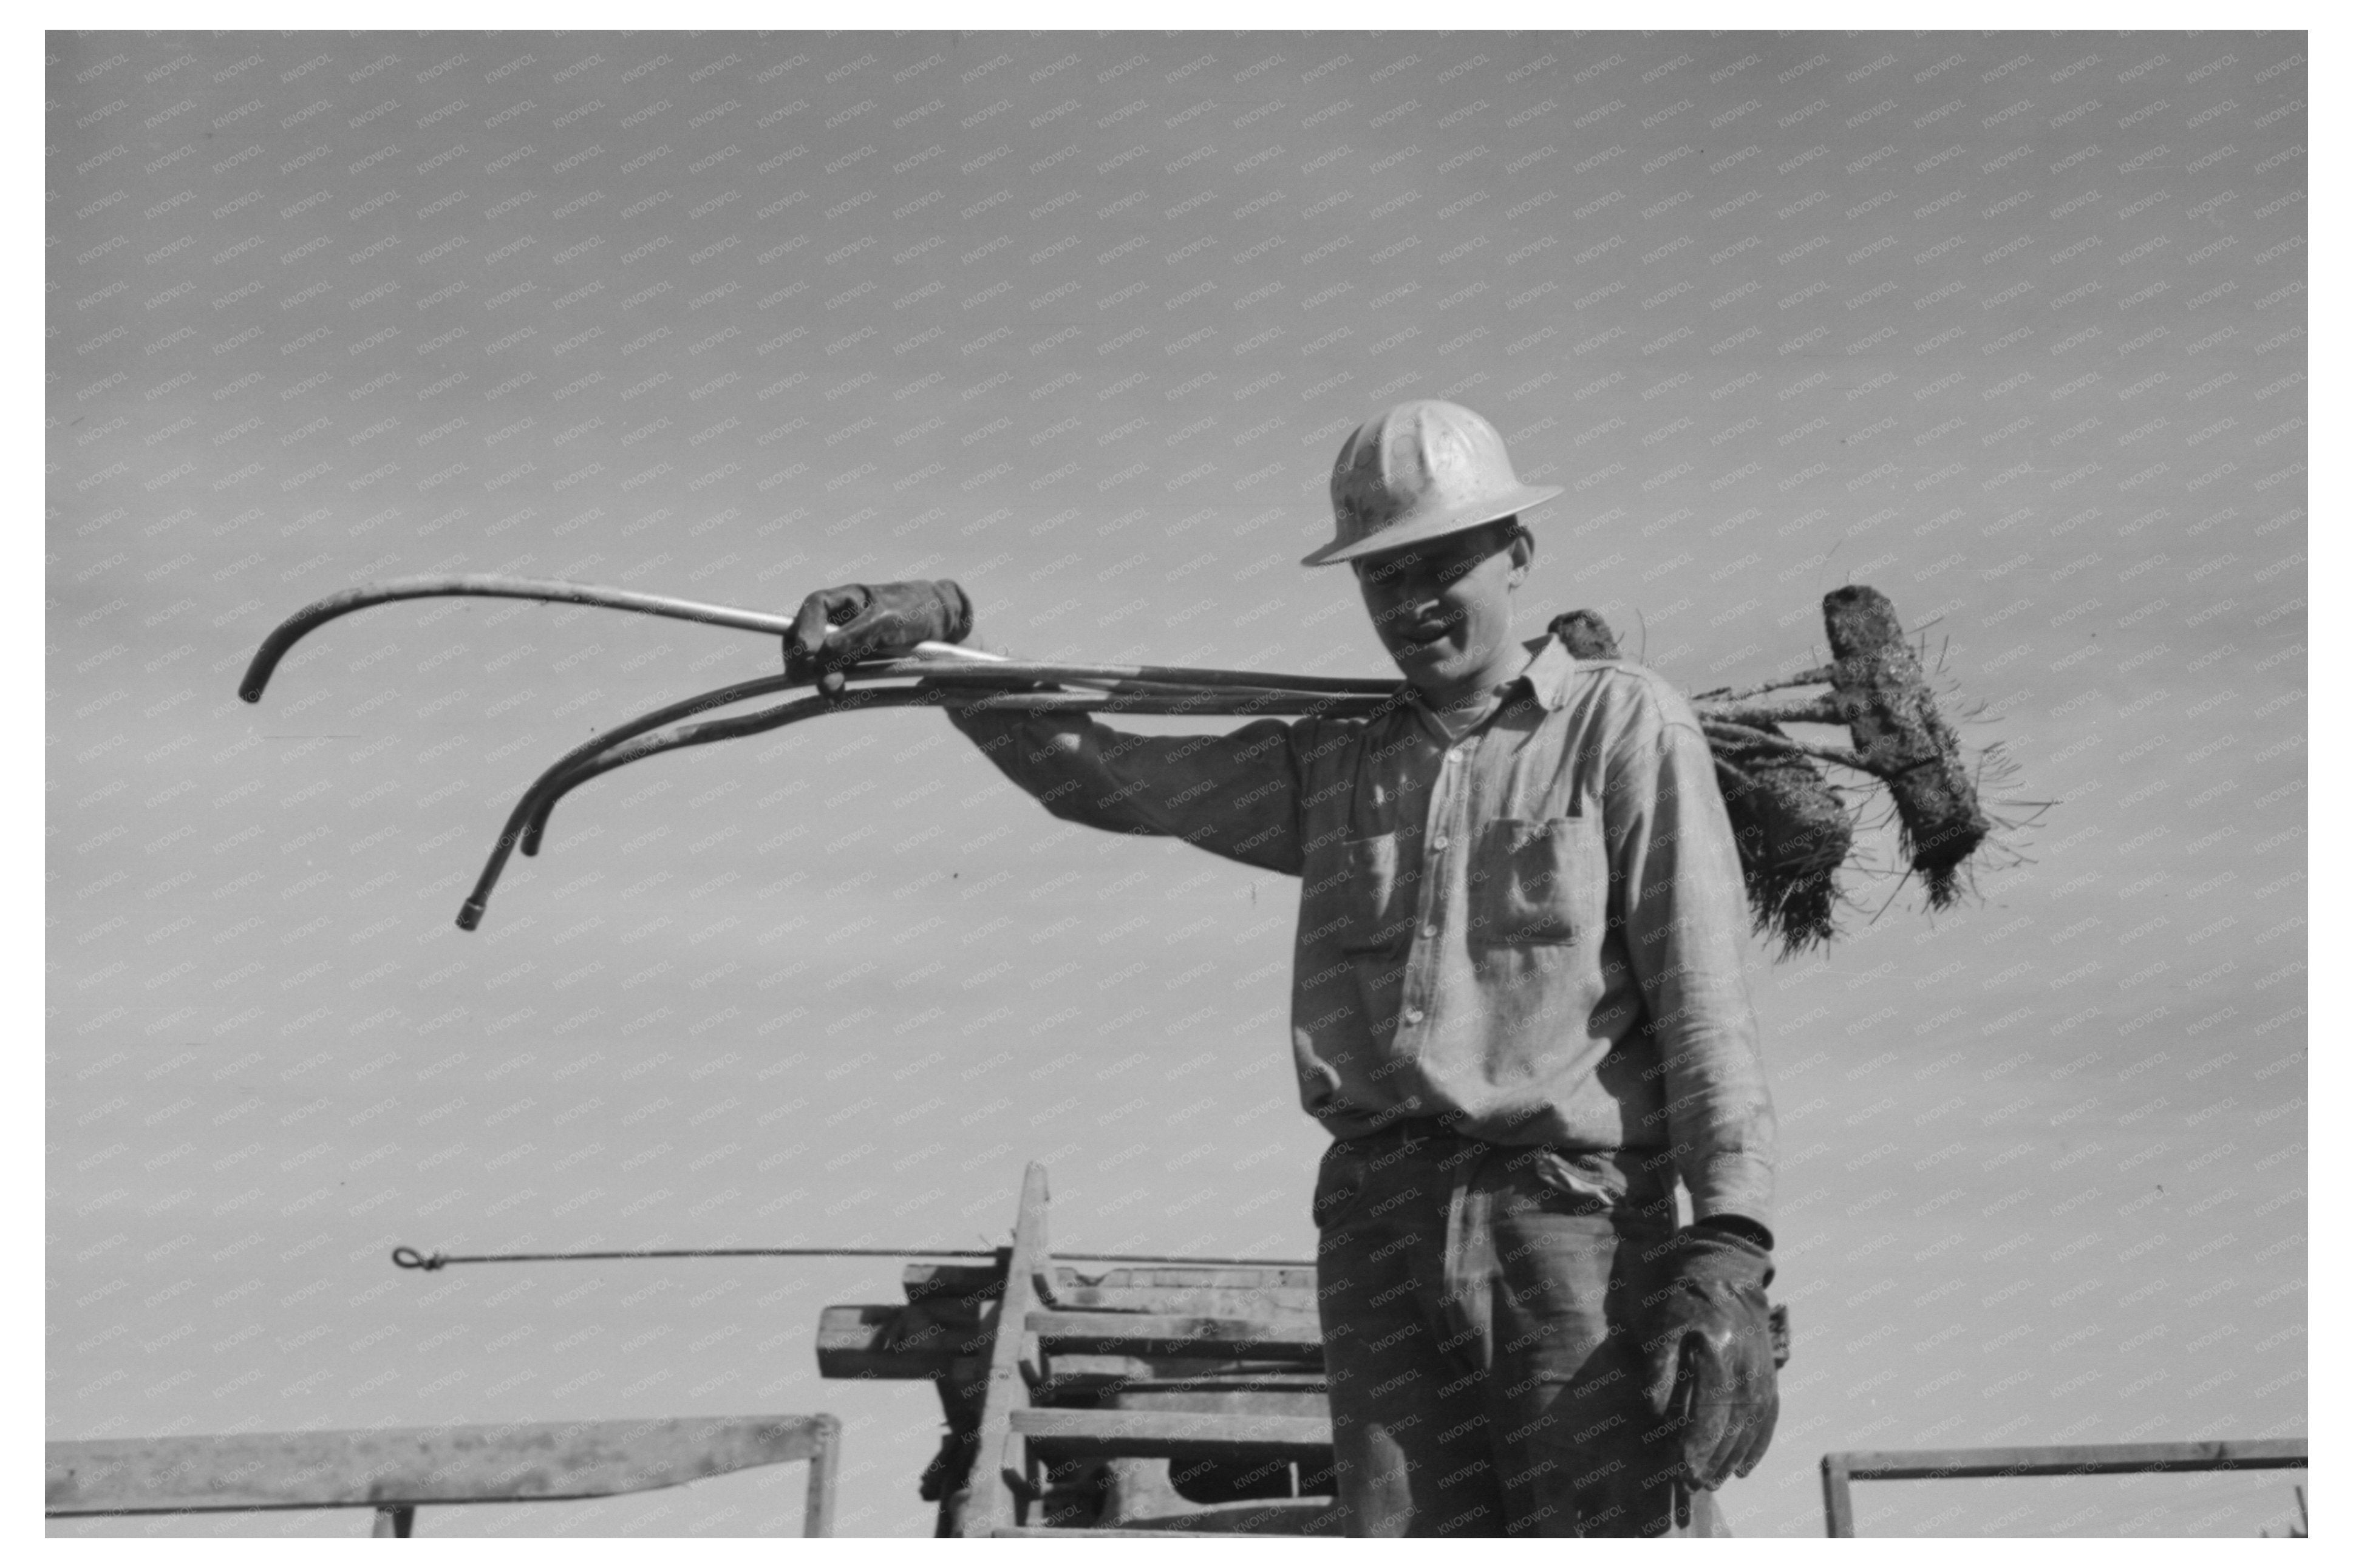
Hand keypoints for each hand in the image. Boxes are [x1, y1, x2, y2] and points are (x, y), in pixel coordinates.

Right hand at [784, 580, 973, 696]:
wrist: (941, 625)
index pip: (815, 606)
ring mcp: (843, 640)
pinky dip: (831, 683)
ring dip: (817, 675)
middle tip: (806, 677)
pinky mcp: (852, 660)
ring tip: (830, 691)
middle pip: (807, 634)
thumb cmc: (915, 611)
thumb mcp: (889, 619)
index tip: (807, 651)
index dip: (806, 627)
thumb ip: (858, 632)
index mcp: (845, 598)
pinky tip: (836, 695)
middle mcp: (838, 618)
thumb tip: (825, 650)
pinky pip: (833, 671)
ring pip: (817, 657)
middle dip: (804, 657)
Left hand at [1641, 1225, 1780, 1504]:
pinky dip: (1759, 1441)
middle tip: (1698, 1483)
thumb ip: (1659, 1367)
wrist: (1724, 1264)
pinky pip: (1769, 1411)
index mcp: (1716, 1348)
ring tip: (1718, 1480)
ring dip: (1737, 1455)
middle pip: (1735, 1421)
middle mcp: (1746, 1360)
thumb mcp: (1661, 1323)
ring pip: (1754, 1421)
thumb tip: (1656, 1411)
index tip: (1684, 1468)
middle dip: (1716, 1456)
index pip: (1710, 1407)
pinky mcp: (1769, 1367)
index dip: (1698, 1441)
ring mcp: (1762, 1365)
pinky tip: (1746, 1464)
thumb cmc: (1682, 1295)